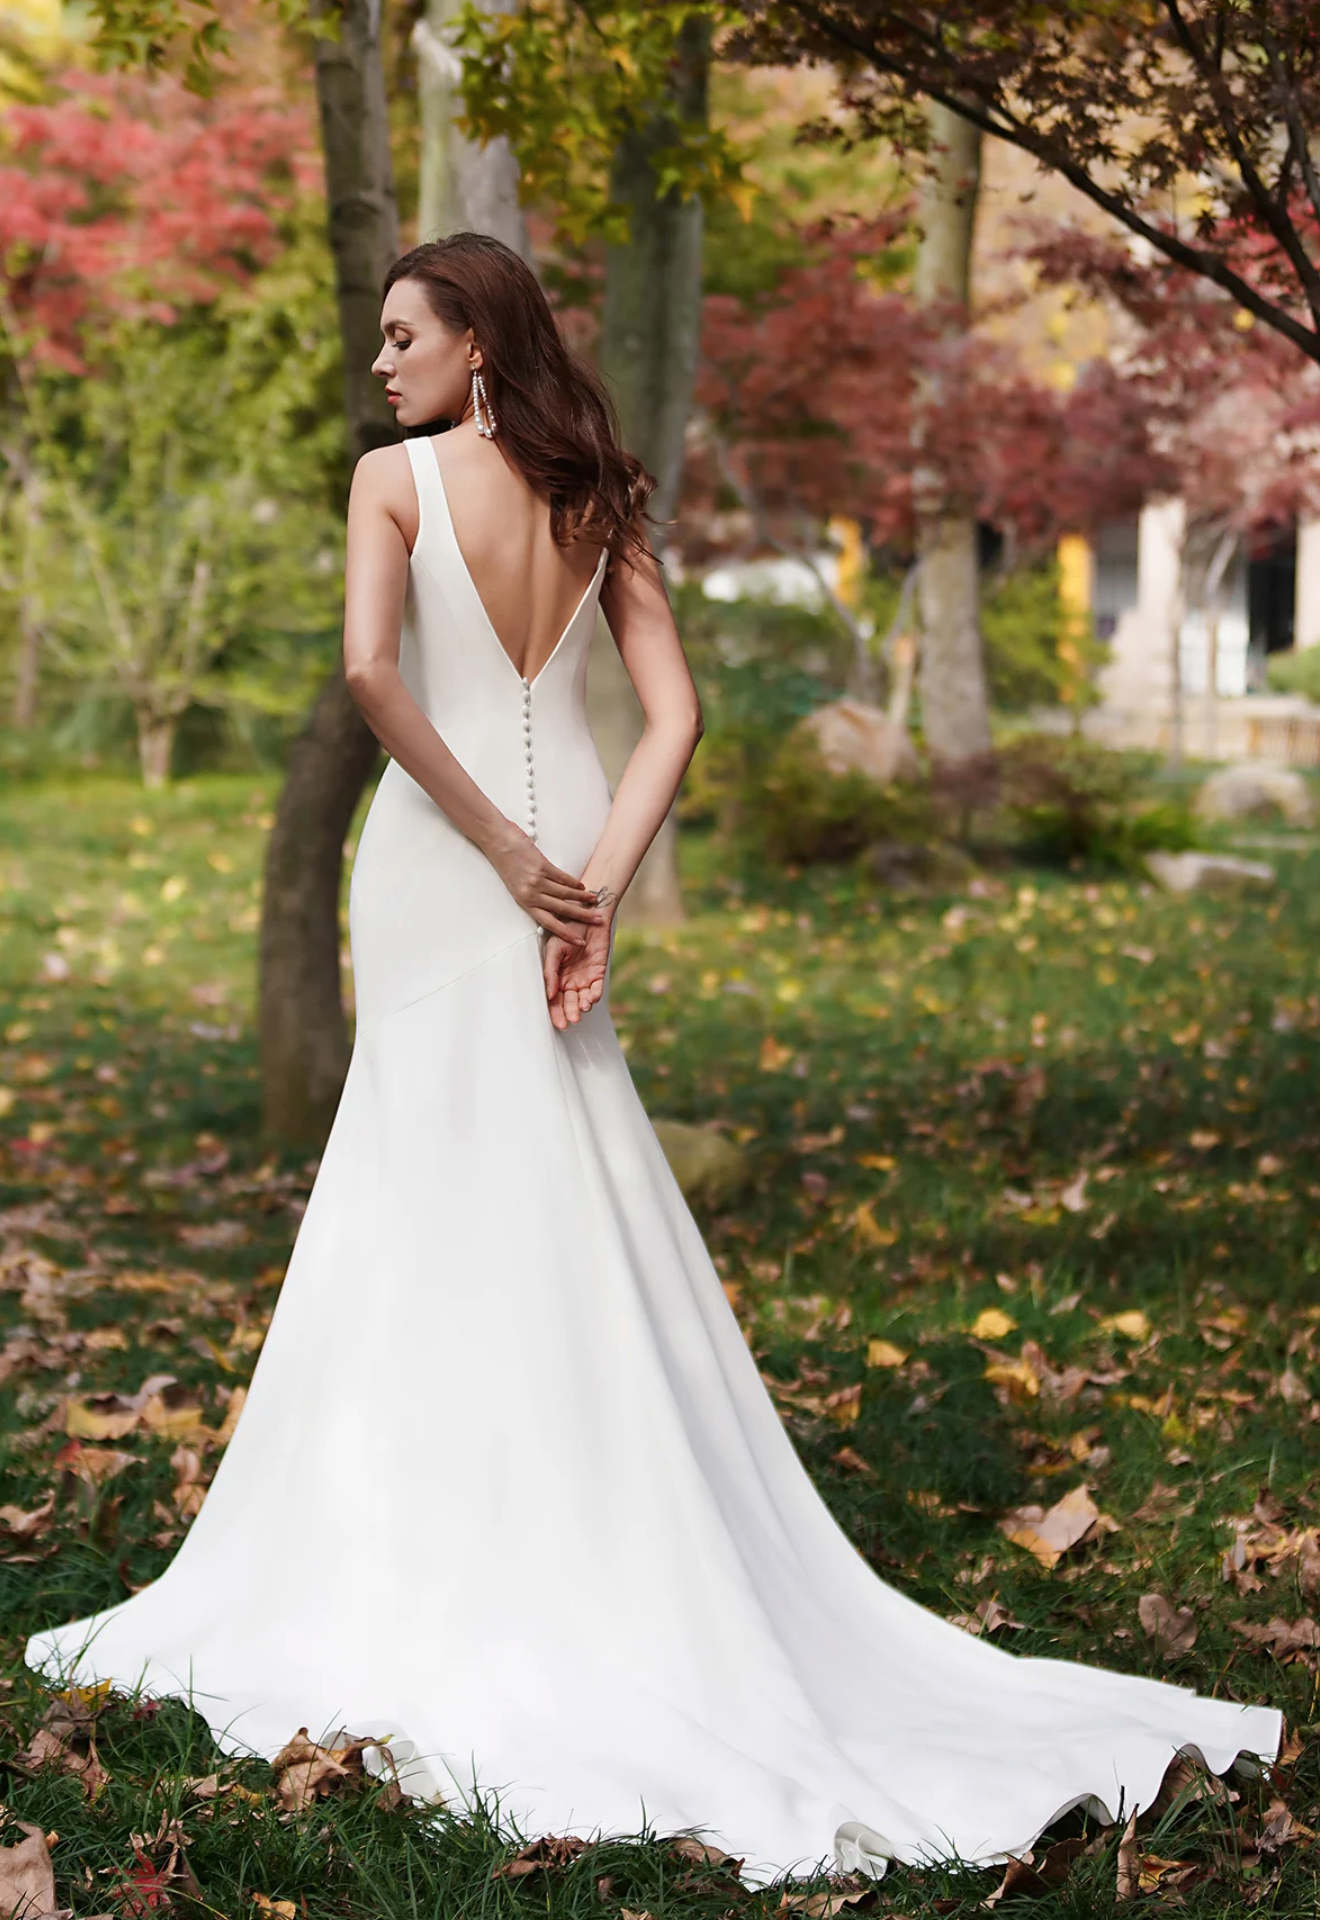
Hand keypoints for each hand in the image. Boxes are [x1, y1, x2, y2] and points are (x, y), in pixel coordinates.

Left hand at [484, 821, 604, 944]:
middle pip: (562, 909)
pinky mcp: (542, 865)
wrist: (497, 841)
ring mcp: (537, 880)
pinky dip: (573, 882)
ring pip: (565, 893)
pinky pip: (562, 877)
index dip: (565, 933)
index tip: (578, 941)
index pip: (548, 923)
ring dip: (582, 898)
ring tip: (594, 901)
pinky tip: (581, 886)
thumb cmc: (506, 863)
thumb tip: (551, 903)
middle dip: (582, 916)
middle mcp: (531, 894)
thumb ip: (533, 896)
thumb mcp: (517, 886)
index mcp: (524, 902)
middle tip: (596, 920)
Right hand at [543, 907, 613, 1029]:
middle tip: (570, 1022)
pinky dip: (595, 995)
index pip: (554, 999)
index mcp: (556, 976)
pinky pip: (597, 988)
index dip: (555, 1012)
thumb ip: (551, 971)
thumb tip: (549, 994)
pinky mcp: (598, 973)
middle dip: (569, 1013)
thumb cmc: (568, 929)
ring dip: (582, 1006)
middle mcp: (569, 980)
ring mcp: (584, 978)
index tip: (558, 1023)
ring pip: (583, 999)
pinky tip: (591, 999)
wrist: (588, 916)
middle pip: (568, 1002)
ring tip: (581, 1009)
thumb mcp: (554, 949)